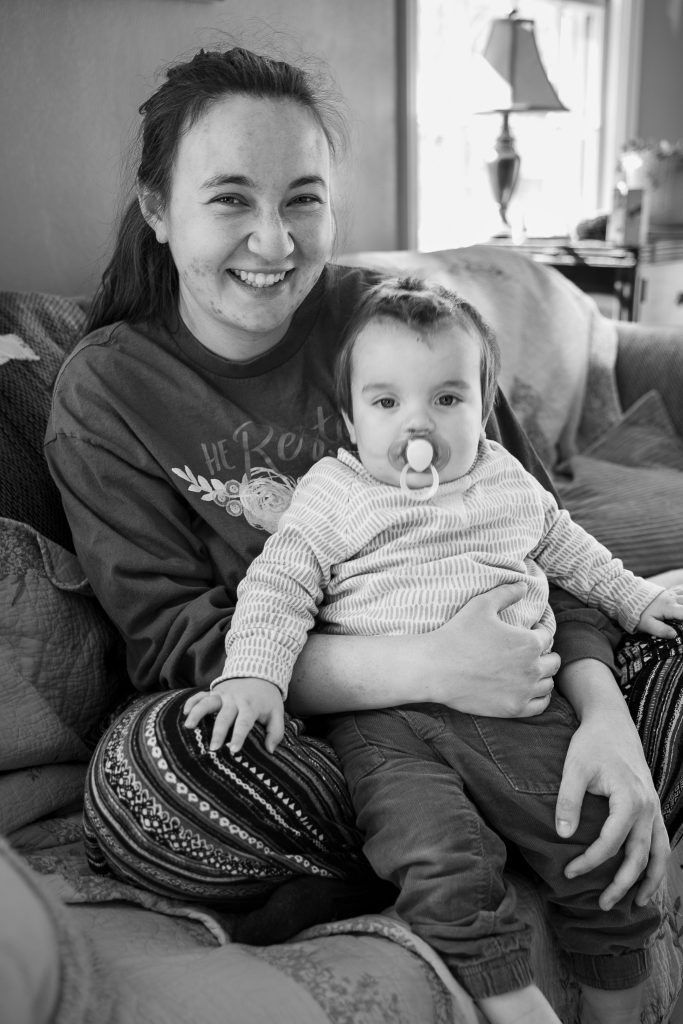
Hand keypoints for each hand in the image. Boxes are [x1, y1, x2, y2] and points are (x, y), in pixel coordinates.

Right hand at [183, 677, 284, 754]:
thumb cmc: (267, 700)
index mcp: (251, 706)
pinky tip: (184, 713)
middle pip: (224, 716)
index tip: (233, 750)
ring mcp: (222, 694)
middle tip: (212, 749)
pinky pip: (200, 695)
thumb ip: (276, 732)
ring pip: (208, 702)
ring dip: (197, 713)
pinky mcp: (214, 691)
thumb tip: (270, 750)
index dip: (238, 736)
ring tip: (188, 727)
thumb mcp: (277, 713)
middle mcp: (235, 700)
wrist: (259, 673)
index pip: (244, 722)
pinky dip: (191, 702)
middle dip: (218, 732)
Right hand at [425, 582, 559, 717]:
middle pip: (553, 661)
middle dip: (543, 654)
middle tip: (527, 652)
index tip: (527, 632)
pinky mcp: (514, 708)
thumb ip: (506, 593)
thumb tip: (524, 586)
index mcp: (529, 642)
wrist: (436, 669)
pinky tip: (528, 689)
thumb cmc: (458, 634)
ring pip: (549, 683)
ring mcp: (524, 691)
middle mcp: (533, 668)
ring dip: (542, 675)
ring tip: (527, 670)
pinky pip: (541, 705)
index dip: (537, 631)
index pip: (547, 636)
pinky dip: (539, 697)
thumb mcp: (481, 605)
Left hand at [554, 660, 668, 909]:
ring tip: (635, 904)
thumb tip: (563, 836)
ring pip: (659, 854)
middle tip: (602, 905)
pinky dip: (657, 864)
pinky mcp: (653, 807)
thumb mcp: (574, 768)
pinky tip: (647, 879)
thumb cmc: (591, 744)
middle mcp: (648, 808)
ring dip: (649, 881)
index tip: (569, 873)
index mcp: (629, 799)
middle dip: (622, 884)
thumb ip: (568, 800)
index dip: (590, 862)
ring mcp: (654, 809)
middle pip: (639, 857)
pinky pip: (661, 842)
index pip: (611, 843)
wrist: (612, 722)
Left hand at [638, 586, 682, 637]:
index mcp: (669, 607)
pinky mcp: (669, 591)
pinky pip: (682, 590)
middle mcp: (673, 598)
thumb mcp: (646, 624)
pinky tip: (682, 599)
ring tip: (681, 615)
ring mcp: (672, 594)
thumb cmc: (636, 612)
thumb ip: (660, 630)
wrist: (626, 595)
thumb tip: (674, 635)